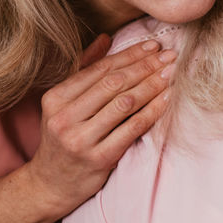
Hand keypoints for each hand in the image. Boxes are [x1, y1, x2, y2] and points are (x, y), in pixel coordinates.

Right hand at [26, 35, 175, 216]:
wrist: (51, 184)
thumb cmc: (64, 137)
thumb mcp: (64, 103)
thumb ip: (84, 70)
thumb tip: (105, 38)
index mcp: (56, 98)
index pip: (100, 69)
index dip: (130, 55)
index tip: (153, 46)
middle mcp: (65, 117)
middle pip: (114, 84)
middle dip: (145, 67)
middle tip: (169, 57)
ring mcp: (81, 139)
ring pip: (124, 103)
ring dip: (152, 86)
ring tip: (171, 74)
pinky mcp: (99, 158)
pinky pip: (132, 128)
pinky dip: (152, 111)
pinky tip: (166, 99)